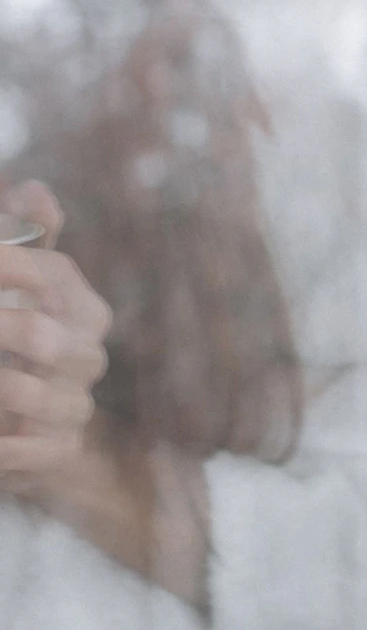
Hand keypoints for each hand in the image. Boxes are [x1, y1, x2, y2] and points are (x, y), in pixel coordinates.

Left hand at [0, 181, 112, 492]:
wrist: (29, 425)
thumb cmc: (19, 337)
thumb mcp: (27, 287)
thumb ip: (30, 238)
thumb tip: (34, 187)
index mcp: (84, 306)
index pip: (51, 273)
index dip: (6, 264)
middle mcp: (89, 351)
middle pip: (36, 332)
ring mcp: (78, 402)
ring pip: (25, 393)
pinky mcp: (63, 448)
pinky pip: (29, 449)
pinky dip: (0, 446)